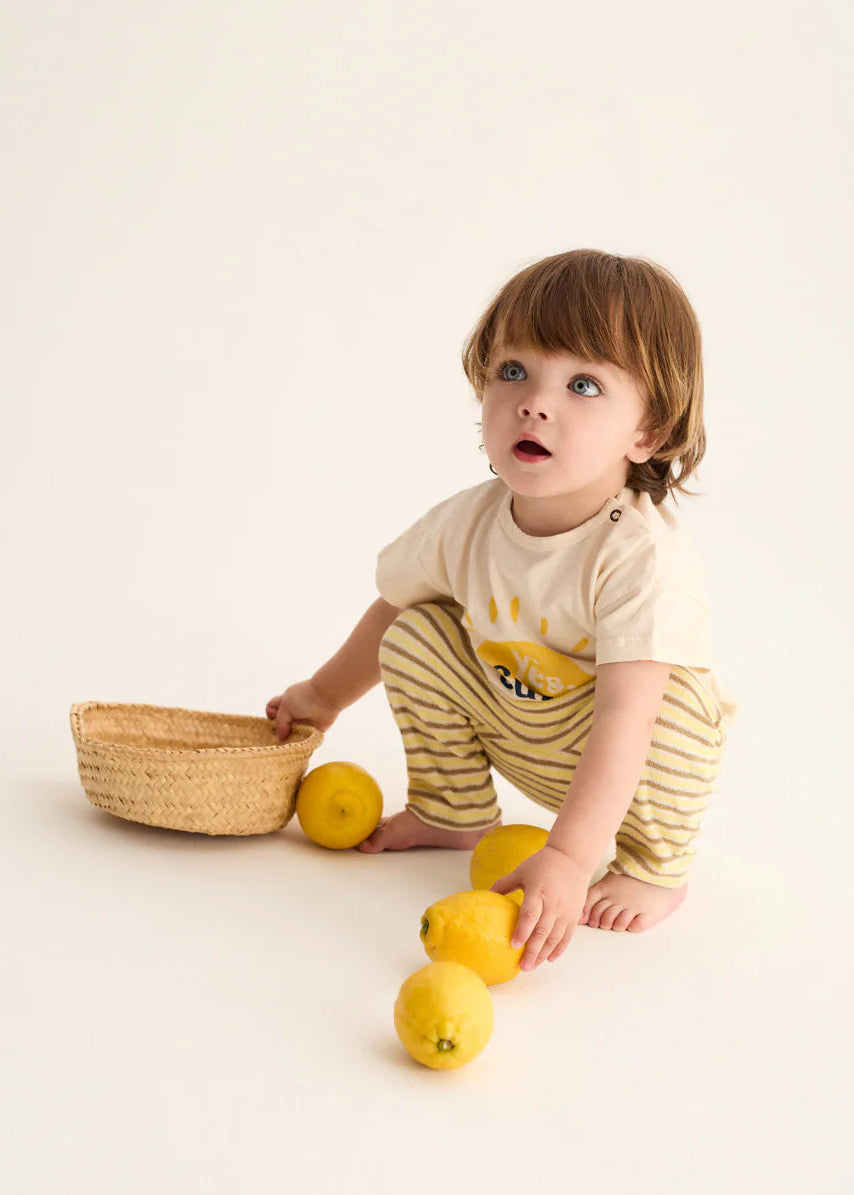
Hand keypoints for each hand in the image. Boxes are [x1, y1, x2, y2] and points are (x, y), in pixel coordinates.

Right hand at [265, 679, 340, 739]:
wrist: (326, 697)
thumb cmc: (305, 697)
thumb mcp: (285, 706)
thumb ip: (279, 722)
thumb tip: (280, 736)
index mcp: (284, 702)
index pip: (271, 710)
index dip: (269, 716)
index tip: (273, 722)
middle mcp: (292, 712)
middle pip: (280, 724)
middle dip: (278, 732)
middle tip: (277, 739)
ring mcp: (302, 721)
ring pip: (291, 734)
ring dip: (289, 739)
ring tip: (287, 745)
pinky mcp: (312, 730)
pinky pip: (304, 739)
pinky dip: (301, 743)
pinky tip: (297, 746)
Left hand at [491, 845, 590, 970]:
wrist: (572, 858)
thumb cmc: (543, 864)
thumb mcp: (521, 871)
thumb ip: (504, 884)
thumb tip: (486, 894)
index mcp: (538, 891)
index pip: (530, 914)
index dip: (522, 931)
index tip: (513, 945)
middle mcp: (553, 903)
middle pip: (542, 931)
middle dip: (532, 951)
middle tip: (522, 967)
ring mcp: (566, 911)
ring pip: (555, 937)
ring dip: (544, 954)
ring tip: (532, 966)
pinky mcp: (574, 915)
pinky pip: (567, 936)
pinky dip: (559, 949)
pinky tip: (549, 959)